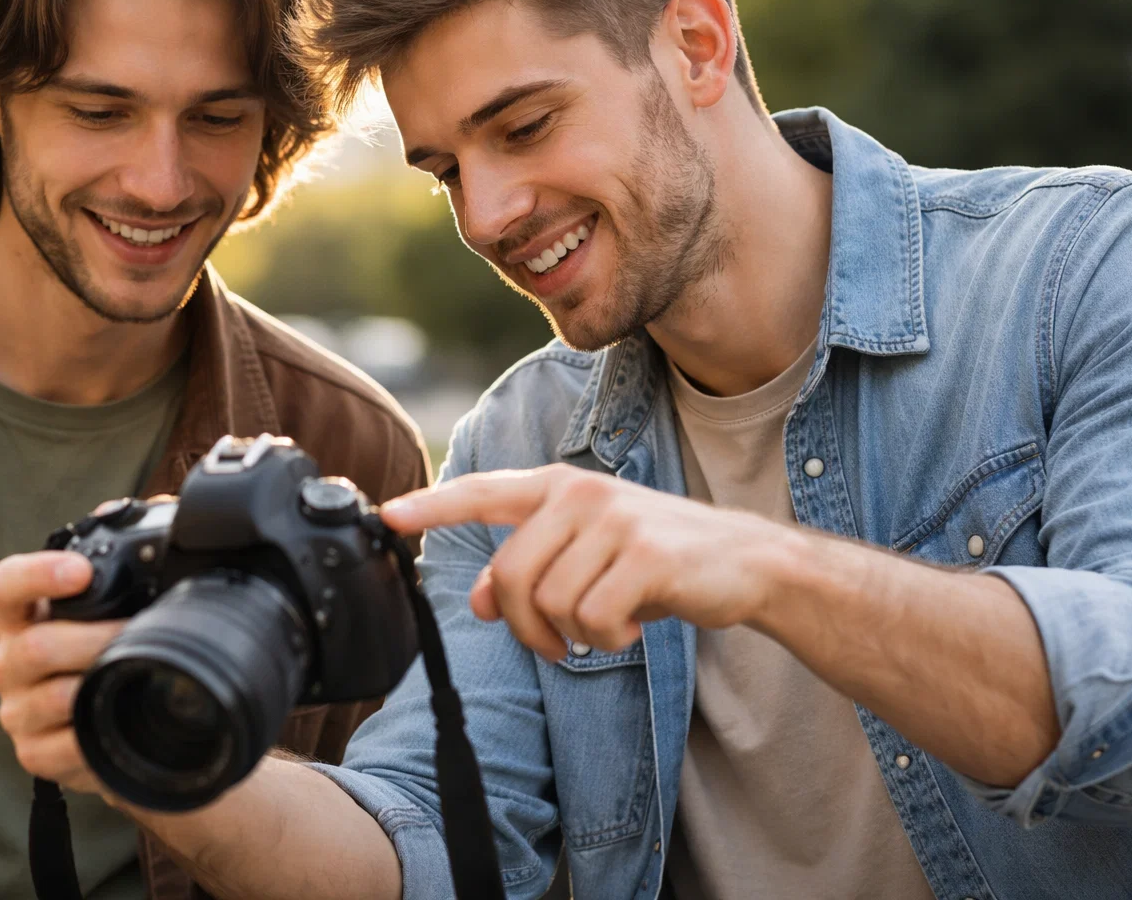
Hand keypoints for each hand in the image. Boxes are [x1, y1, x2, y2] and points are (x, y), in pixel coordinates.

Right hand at [0, 549, 124, 795]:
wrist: (124, 721)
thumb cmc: (112, 644)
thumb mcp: (119, 597)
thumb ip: (128, 547)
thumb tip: (148, 508)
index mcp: (24, 612)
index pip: (5, 585)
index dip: (37, 575)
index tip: (81, 571)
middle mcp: (10, 658)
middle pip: (35, 647)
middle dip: (97, 639)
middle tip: (140, 632)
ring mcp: (17, 708)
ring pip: (51, 698)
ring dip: (100, 685)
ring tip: (139, 674)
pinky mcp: (33, 753)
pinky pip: (60, 750)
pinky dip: (95, 738)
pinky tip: (119, 724)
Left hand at [380, 465, 802, 660]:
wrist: (746, 563)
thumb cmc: (656, 561)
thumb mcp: (587, 556)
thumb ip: (530, 567)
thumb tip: (477, 600)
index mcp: (559, 489)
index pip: (482, 493)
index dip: (432, 505)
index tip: (386, 515)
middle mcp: (580, 494)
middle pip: (509, 578)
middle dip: (527, 627)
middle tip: (560, 642)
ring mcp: (613, 521)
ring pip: (549, 604)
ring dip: (575, 634)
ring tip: (610, 622)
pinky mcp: (644, 555)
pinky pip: (592, 618)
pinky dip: (609, 637)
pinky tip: (634, 624)